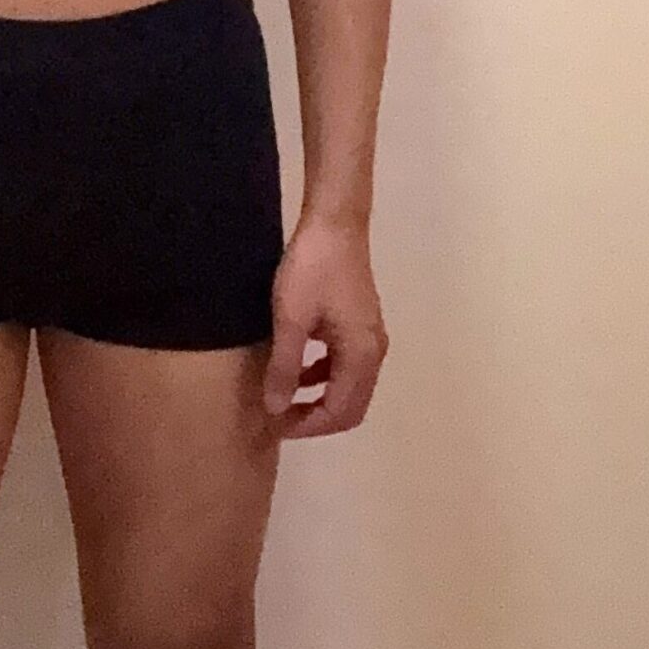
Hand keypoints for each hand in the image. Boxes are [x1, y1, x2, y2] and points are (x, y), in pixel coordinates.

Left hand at [263, 215, 387, 437]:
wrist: (334, 223)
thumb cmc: (312, 270)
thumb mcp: (290, 320)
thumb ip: (284, 367)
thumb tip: (275, 409)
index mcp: (361, 356)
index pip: (340, 412)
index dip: (307, 425)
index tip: (274, 424)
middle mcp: (373, 353)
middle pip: (350, 405)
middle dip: (315, 417)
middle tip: (279, 418)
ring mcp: (370, 337)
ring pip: (348, 386)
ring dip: (319, 397)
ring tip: (283, 397)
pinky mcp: (360, 323)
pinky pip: (345, 364)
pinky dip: (323, 374)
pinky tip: (298, 367)